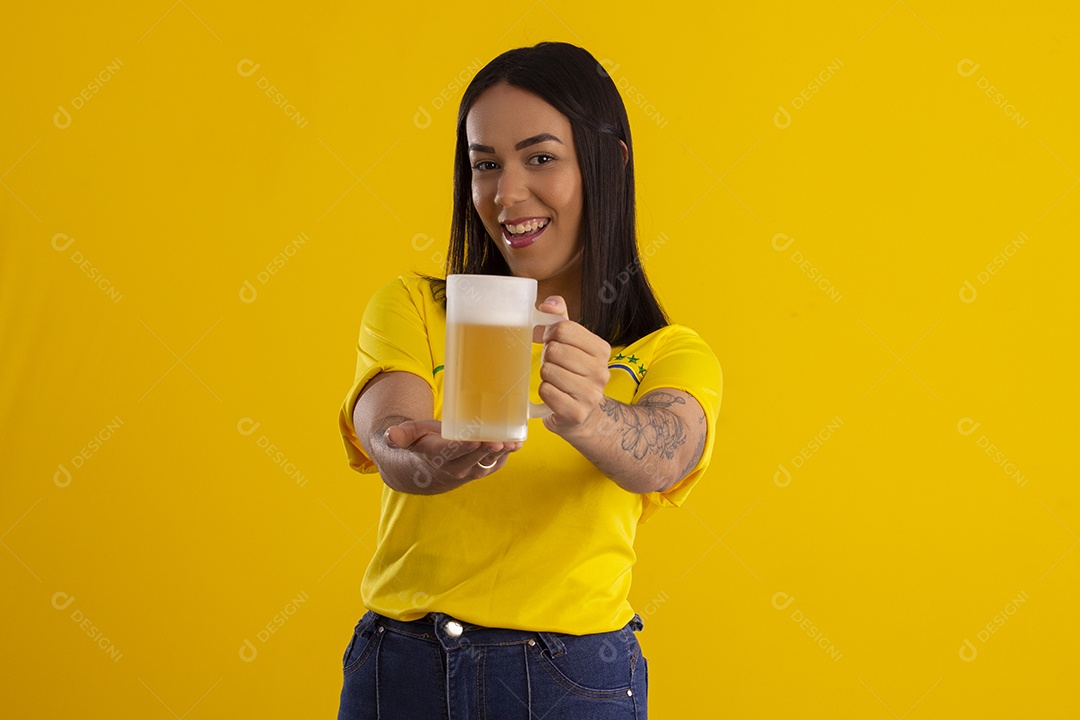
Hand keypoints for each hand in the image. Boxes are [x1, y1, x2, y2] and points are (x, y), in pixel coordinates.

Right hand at [384, 419, 521, 492]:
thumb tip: (389, 435)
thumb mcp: (407, 436)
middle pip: (472, 459)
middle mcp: (453, 469)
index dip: (463, 448)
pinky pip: (494, 465)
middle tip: (499, 441)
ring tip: (513, 443)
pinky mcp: (479, 470)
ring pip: (486, 464)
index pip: (450, 454)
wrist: (423, 471)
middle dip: (486, 451)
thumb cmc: (417, 444)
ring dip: (500, 454)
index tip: (475, 441)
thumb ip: (399, 435)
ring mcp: (468, 472)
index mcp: (435, 457)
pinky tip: (517, 444)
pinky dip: (506, 456)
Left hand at [535, 296, 611, 439]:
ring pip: (548, 371)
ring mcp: (591, 394)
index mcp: (602, 349)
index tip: (552, 342)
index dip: (550, 334)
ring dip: (546, 376)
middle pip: (555, 350)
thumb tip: (548, 303)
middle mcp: (601, 371)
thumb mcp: (572, 344)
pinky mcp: (576, 412)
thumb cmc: (574, 374)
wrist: (584, 415)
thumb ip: (561, 319)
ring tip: (556, 381)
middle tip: (553, 365)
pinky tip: (555, 396)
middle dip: (547, 357)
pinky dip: (544, 393)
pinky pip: (546, 392)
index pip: (564, 328)